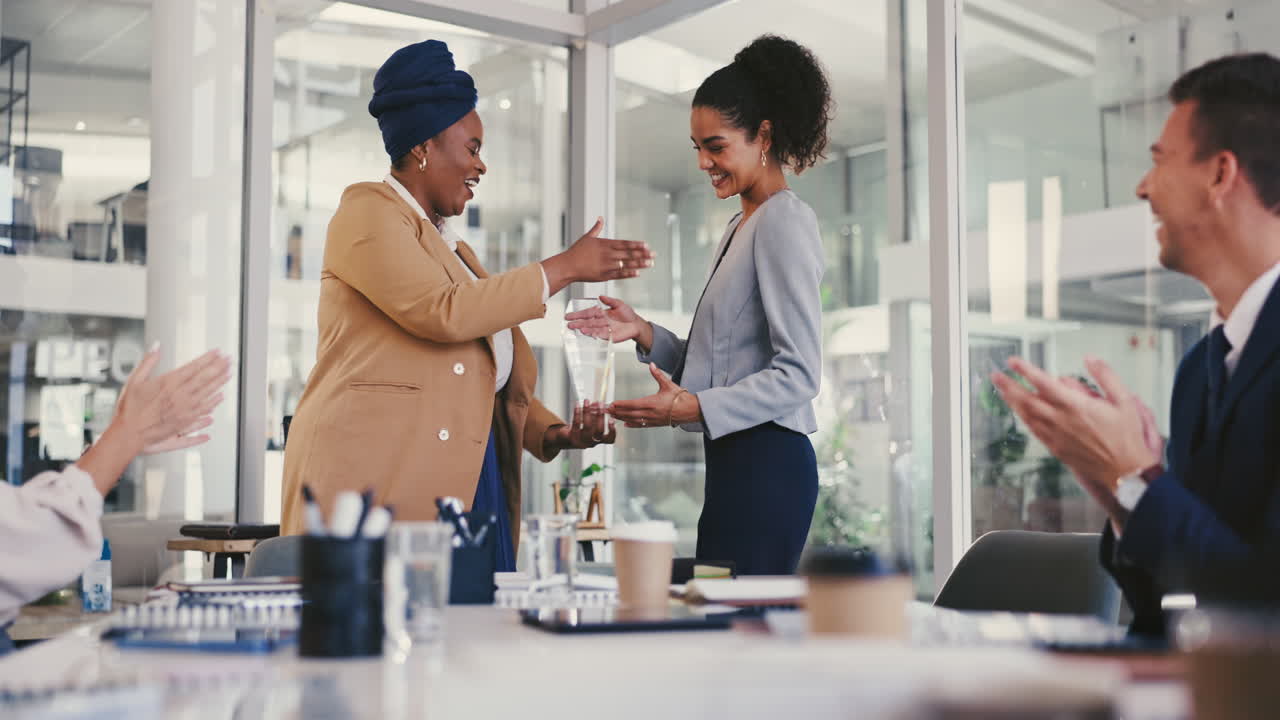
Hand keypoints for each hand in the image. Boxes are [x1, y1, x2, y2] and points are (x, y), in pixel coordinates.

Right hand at [115, 346, 231, 454]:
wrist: (129, 434)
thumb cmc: (130, 409)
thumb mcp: (134, 380)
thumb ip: (148, 361)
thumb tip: (156, 345)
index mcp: (168, 383)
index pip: (194, 367)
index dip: (208, 358)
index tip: (218, 351)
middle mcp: (179, 395)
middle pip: (205, 378)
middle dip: (219, 367)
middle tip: (229, 359)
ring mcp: (184, 409)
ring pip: (208, 393)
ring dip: (220, 382)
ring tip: (230, 373)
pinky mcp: (185, 421)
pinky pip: (204, 409)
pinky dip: (214, 401)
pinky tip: (221, 396)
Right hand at [541, 217, 653, 293]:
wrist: (568, 266)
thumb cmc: (576, 252)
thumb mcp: (587, 237)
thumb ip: (596, 228)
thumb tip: (600, 218)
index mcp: (605, 244)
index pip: (624, 243)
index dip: (636, 245)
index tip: (646, 245)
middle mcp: (607, 254)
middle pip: (628, 254)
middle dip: (642, 254)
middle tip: (654, 255)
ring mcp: (606, 266)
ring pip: (626, 264)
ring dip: (639, 264)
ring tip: (650, 263)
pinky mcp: (604, 276)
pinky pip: (619, 275)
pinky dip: (628, 274)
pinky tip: (637, 273)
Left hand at [546, 402, 616, 451]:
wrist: (564, 438)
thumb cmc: (580, 430)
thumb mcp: (589, 422)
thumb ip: (594, 413)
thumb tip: (597, 403)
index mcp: (599, 440)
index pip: (610, 440)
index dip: (612, 431)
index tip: (612, 419)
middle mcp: (592, 443)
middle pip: (599, 431)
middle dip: (600, 416)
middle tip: (600, 404)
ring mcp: (582, 442)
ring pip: (587, 426)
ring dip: (587, 412)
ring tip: (586, 401)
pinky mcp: (572, 438)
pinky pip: (576, 424)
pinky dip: (577, 413)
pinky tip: (577, 406)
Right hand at [564, 295, 653, 351]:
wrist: (636, 324)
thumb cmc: (628, 314)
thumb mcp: (619, 304)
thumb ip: (610, 301)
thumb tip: (601, 296)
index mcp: (601, 313)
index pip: (588, 313)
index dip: (578, 314)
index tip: (569, 316)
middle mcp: (601, 322)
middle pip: (588, 322)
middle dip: (578, 323)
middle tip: (569, 324)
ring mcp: (604, 330)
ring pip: (592, 329)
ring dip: (585, 329)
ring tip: (578, 328)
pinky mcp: (609, 337)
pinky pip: (600, 335)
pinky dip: (594, 334)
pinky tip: (588, 333)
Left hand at [608, 363, 699, 428]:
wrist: (691, 411)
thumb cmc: (681, 398)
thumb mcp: (668, 384)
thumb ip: (658, 375)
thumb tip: (652, 365)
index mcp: (652, 403)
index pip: (632, 404)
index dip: (621, 404)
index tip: (612, 403)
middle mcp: (651, 413)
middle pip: (630, 413)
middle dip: (617, 412)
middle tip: (606, 410)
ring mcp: (653, 420)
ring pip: (633, 420)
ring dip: (621, 418)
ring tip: (612, 416)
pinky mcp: (656, 423)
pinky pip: (641, 425)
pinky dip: (632, 425)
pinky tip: (625, 424)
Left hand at [991, 355, 1157, 522]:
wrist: (1125, 470)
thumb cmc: (1126, 437)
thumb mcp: (1125, 401)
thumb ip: (1106, 376)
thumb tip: (1090, 359)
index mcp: (1076, 406)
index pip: (1043, 383)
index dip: (1026, 371)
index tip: (1013, 361)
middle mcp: (1061, 421)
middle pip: (1027, 400)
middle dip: (1009, 386)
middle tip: (996, 375)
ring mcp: (1056, 436)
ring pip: (1027, 416)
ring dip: (1012, 402)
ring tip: (1002, 391)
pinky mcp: (1056, 449)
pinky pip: (1034, 431)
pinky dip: (1024, 419)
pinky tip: (1020, 414)